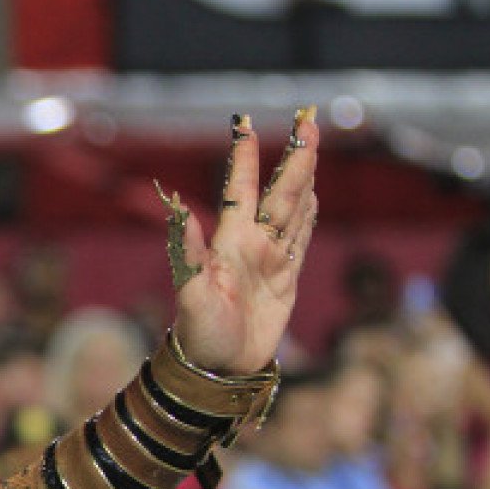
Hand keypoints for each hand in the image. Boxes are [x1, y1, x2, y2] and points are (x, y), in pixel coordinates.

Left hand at [171, 110, 320, 374]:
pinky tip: (314, 196)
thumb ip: (187, 250)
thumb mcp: (191, 292)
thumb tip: (176, 208)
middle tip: (309, 121)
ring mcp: (270, 259)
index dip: (245, 158)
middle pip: (279, 192)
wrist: (218, 366)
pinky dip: (310, 216)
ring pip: (294, 209)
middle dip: (295, 158)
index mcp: (229, 241)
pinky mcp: (286, 278)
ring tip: (312, 147)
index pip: (241, 189)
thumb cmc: (200, 332)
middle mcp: (251, 243)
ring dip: (304, 178)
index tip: (245, 124)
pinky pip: (302, 239)